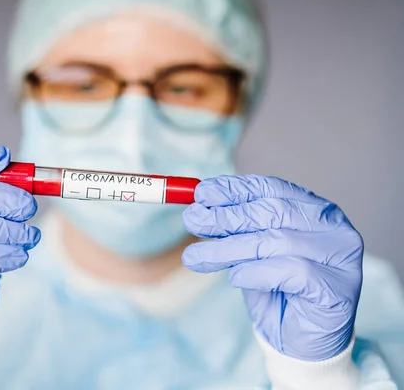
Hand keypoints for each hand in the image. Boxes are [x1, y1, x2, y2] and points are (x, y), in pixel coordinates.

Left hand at [182, 175, 362, 360]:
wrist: (299, 343)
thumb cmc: (276, 292)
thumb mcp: (249, 254)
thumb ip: (233, 229)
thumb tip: (198, 208)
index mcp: (314, 210)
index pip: (272, 189)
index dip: (234, 189)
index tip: (202, 193)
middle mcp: (333, 228)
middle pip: (272, 211)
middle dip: (226, 216)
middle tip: (192, 221)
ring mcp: (340, 257)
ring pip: (276, 241)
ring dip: (228, 248)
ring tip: (196, 256)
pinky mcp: (338, 288)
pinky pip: (291, 272)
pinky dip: (256, 273)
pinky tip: (236, 278)